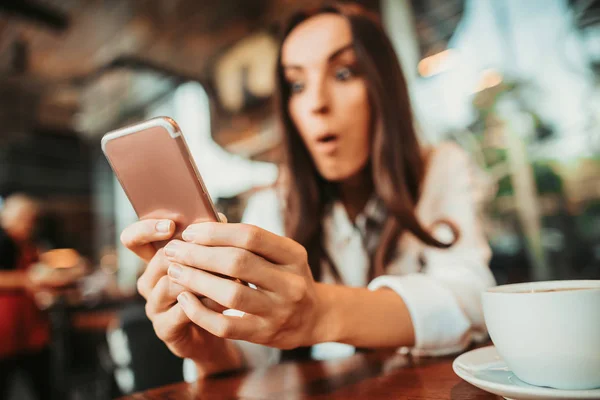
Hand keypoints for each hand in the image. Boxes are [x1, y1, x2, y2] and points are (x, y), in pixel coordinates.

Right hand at [122, 217, 242, 375]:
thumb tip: (219, 217)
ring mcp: (153, 306)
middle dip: (192, 254)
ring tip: (228, 276)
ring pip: (169, 284)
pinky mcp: (164, 329)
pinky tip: (224, 301)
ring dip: (201, 279)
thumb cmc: (215, 290)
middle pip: (160, 259)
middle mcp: (149, 282)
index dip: (146, 229)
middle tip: (220, 251)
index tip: (171, 225)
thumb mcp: (211, 262)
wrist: (219, 330)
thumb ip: (209, 242)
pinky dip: (206, 303)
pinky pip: (181, 311)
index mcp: (155, 261)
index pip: (133, 239)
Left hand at [163, 222, 327, 349]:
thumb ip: (251, 243)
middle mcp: (290, 283)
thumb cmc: (286, 278)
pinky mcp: (265, 334)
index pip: (251, 236)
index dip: (216, 232)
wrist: (313, 317)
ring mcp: (279, 311)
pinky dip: (200, 312)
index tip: (190, 232)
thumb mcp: (282, 255)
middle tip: (174, 250)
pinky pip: (226, 326)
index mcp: (294, 255)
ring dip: (196, 280)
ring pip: (231, 294)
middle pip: (238, 262)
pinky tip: (184, 299)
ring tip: (174, 271)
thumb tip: (202, 227)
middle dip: (199, 254)